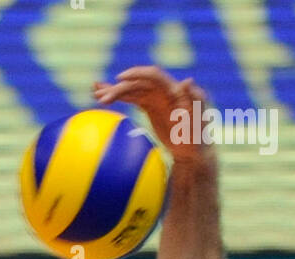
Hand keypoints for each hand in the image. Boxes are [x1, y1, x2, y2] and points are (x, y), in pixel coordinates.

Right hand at [94, 66, 212, 167]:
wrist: (192, 149)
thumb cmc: (198, 134)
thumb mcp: (198, 117)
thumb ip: (194, 98)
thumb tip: (187, 81)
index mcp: (172, 89)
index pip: (152, 75)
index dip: (136, 74)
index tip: (120, 78)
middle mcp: (162, 90)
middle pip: (137, 84)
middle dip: (119, 88)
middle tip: (102, 99)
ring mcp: (154, 97)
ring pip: (131, 90)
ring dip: (113, 92)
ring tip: (95, 95)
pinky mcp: (149, 106)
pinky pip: (131, 99)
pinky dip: (118, 98)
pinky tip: (102, 98)